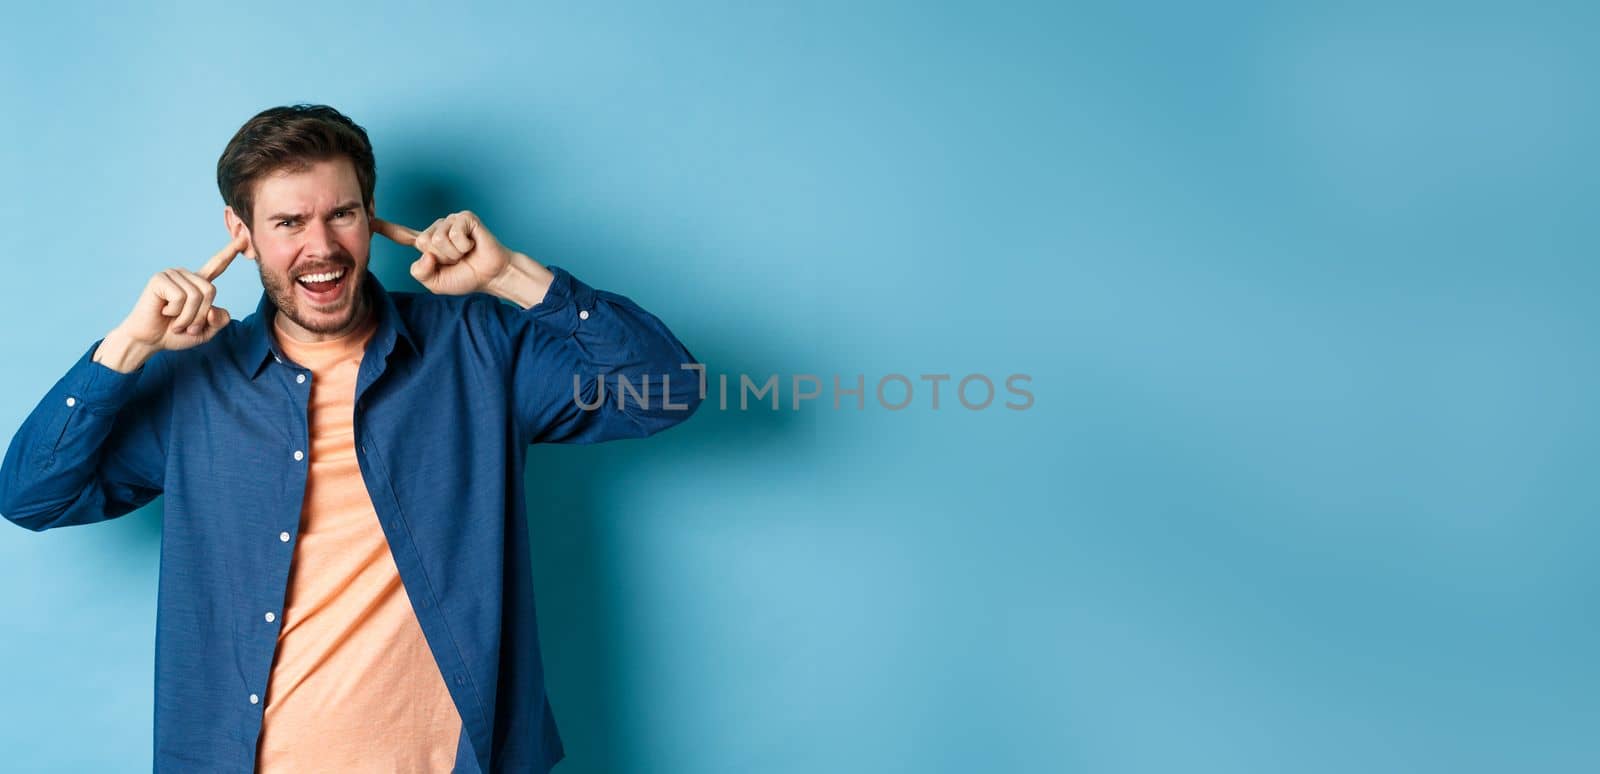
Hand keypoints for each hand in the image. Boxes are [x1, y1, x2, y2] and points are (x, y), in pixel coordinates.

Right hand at [113, 235, 244, 352]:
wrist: (149, 340)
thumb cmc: (175, 334)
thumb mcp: (206, 331)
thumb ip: (219, 321)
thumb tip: (213, 309)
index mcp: (198, 284)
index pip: (217, 265)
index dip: (230, 252)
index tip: (243, 238)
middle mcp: (187, 275)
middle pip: (210, 291)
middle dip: (200, 316)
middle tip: (186, 326)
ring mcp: (172, 275)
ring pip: (196, 296)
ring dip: (187, 318)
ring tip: (174, 321)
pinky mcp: (160, 279)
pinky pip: (180, 297)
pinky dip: (175, 312)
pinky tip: (163, 312)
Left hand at [372, 211, 514, 296]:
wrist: (492, 276)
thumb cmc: (466, 277)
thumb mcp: (435, 283)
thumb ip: (421, 273)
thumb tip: (426, 253)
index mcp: (427, 244)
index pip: (402, 235)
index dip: (385, 228)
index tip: (369, 220)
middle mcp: (436, 229)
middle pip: (423, 242)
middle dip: (442, 258)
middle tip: (457, 260)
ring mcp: (450, 221)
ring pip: (439, 239)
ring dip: (454, 254)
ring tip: (465, 254)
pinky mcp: (464, 218)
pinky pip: (455, 234)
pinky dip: (465, 246)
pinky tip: (473, 245)